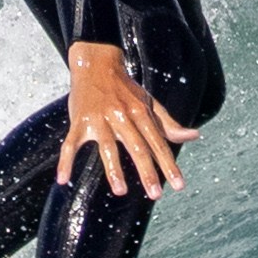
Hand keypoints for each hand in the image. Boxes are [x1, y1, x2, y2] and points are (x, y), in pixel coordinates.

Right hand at [54, 40, 195, 198]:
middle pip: (137, 147)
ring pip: (107, 147)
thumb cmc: (125, 88)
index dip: (169, 164)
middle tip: (155, 193)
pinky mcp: (79, 121)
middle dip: (147, 171)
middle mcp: (121, 115)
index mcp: (140, 112)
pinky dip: (65, 161)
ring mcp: (98, 119)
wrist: (96, 63)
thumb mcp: (149, 102)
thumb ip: (168, 124)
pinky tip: (63, 180)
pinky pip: (70, 144)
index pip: (158, 143)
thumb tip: (193, 136)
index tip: (178, 185)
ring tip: (121, 191)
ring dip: (113, 169)